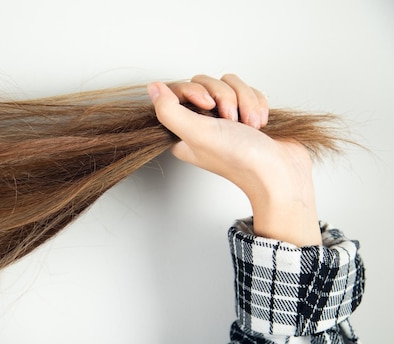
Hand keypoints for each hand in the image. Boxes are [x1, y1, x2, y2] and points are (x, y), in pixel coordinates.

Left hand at [148, 74, 321, 245]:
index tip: (209, 106)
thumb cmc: (239, 159)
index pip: (178, 90)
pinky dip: (257, 104)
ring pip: (229, 83)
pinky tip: (260, 124)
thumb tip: (153, 88)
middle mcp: (201, 123)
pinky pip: (248, 90)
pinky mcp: (246, 113)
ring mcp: (225, 118)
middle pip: (205, 83)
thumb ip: (169, 111)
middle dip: (225, 97)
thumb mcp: (196, 134)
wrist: (280, 171)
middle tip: (232, 121)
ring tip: (250, 125)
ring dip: (245, 101)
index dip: (195, 90)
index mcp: (182, 131)